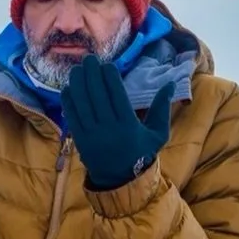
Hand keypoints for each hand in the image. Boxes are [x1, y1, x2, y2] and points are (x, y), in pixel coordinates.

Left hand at [61, 55, 173, 190]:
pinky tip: (68, 87)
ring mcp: (91, 134)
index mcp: (128, 125)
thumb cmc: (141, 153)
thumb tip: (170, 84)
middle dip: (92, 75)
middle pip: (97, 96)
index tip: (107, 64)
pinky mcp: (79, 139)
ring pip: (82, 104)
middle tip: (88, 59)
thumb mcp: (158, 134)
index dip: (109, 77)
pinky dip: (69, 101)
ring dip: (78, 84)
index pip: (116, 95)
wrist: (120, 179)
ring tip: (77, 68)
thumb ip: (162, 109)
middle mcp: (108, 129)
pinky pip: (72, 116)